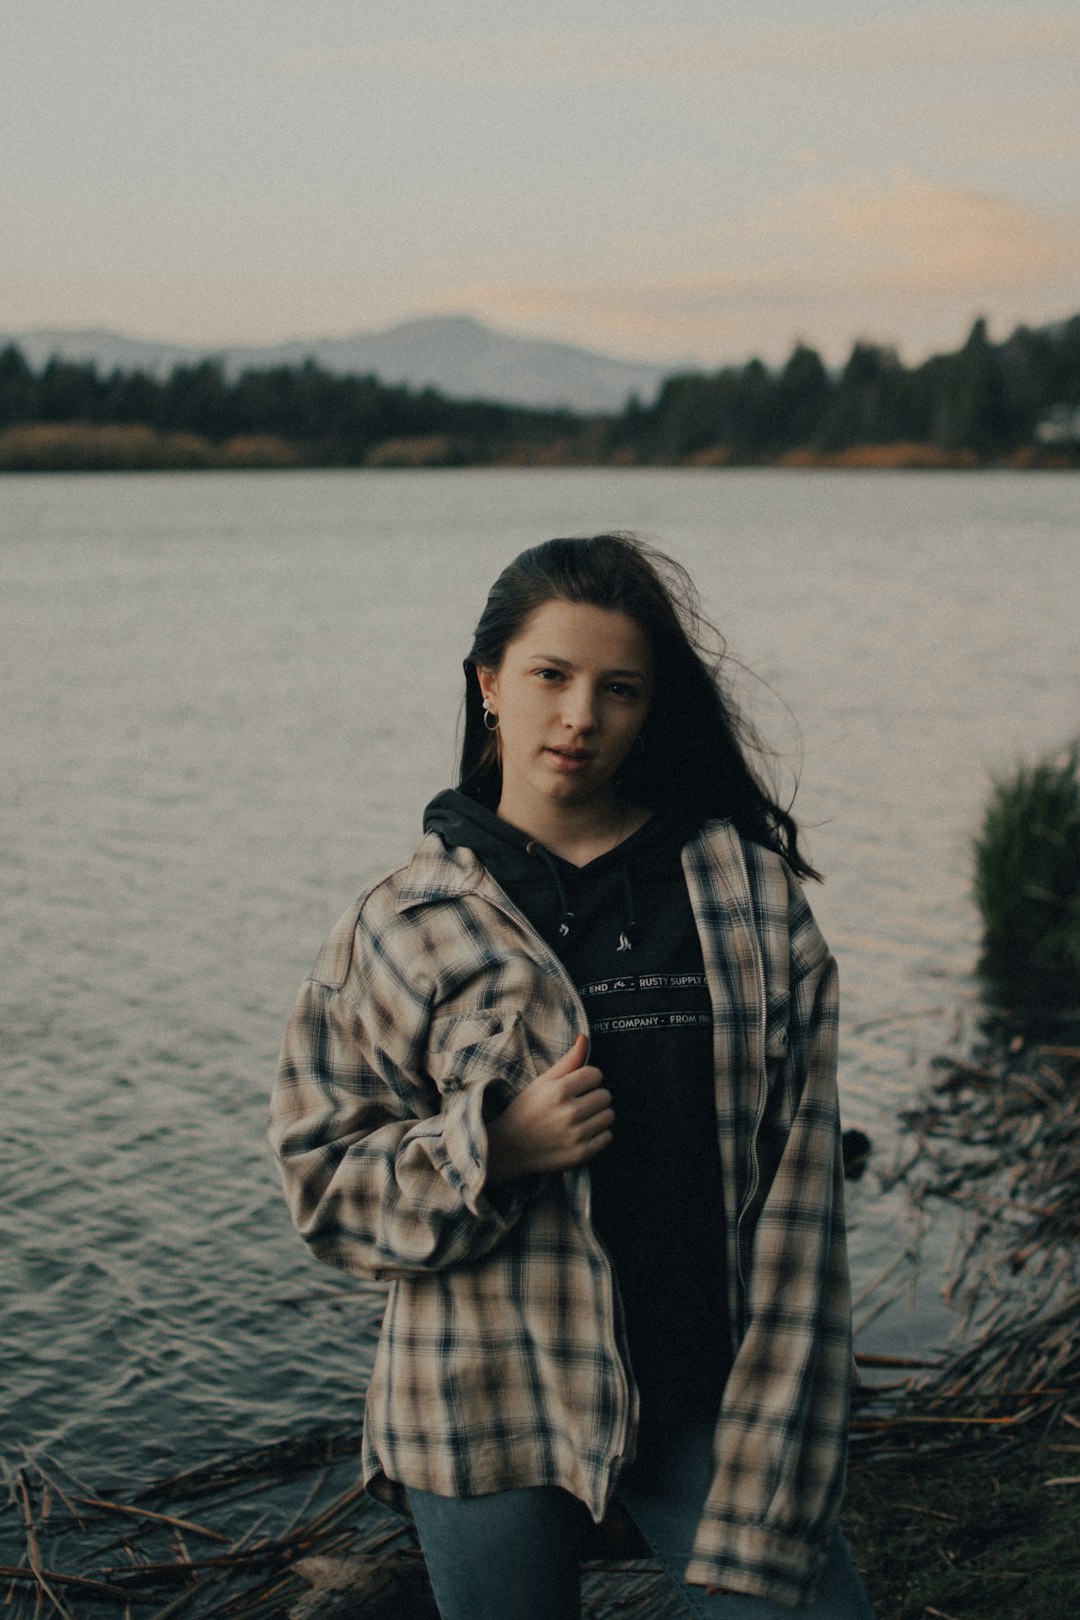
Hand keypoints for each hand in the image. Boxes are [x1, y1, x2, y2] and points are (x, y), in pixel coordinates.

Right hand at [486, 1034, 612, 1182]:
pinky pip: (608, 1136)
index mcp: (559, 1091)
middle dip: (594, 1096)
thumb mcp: (542, 1082)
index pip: (596, 1074)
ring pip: (609, 1116)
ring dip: (598, 1115)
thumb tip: (584, 1037)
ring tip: (580, 1118)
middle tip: (577, 1103)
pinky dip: (598, 1134)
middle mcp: (569, 1113)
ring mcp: (576, 1135)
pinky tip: (581, 1133)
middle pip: (605, 1095)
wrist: (509, 1148)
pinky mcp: (581, 1154)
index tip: (577, 1086)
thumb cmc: (526, 1109)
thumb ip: (568, 1060)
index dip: (587, 1078)